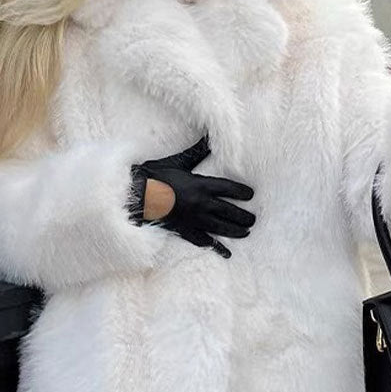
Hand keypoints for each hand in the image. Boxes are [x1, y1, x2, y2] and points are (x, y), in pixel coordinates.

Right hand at [130, 134, 255, 258]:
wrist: (137, 195)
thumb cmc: (156, 176)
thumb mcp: (178, 162)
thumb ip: (196, 152)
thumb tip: (207, 137)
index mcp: (200, 184)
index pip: (228, 188)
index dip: (241, 192)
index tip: (250, 195)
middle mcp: (201, 203)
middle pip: (228, 211)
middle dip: (243, 216)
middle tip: (253, 219)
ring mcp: (194, 219)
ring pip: (220, 227)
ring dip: (235, 230)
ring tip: (247, 232)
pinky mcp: (185, 231)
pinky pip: (204, 241)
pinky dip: (216, 248)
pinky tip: (227, 253)